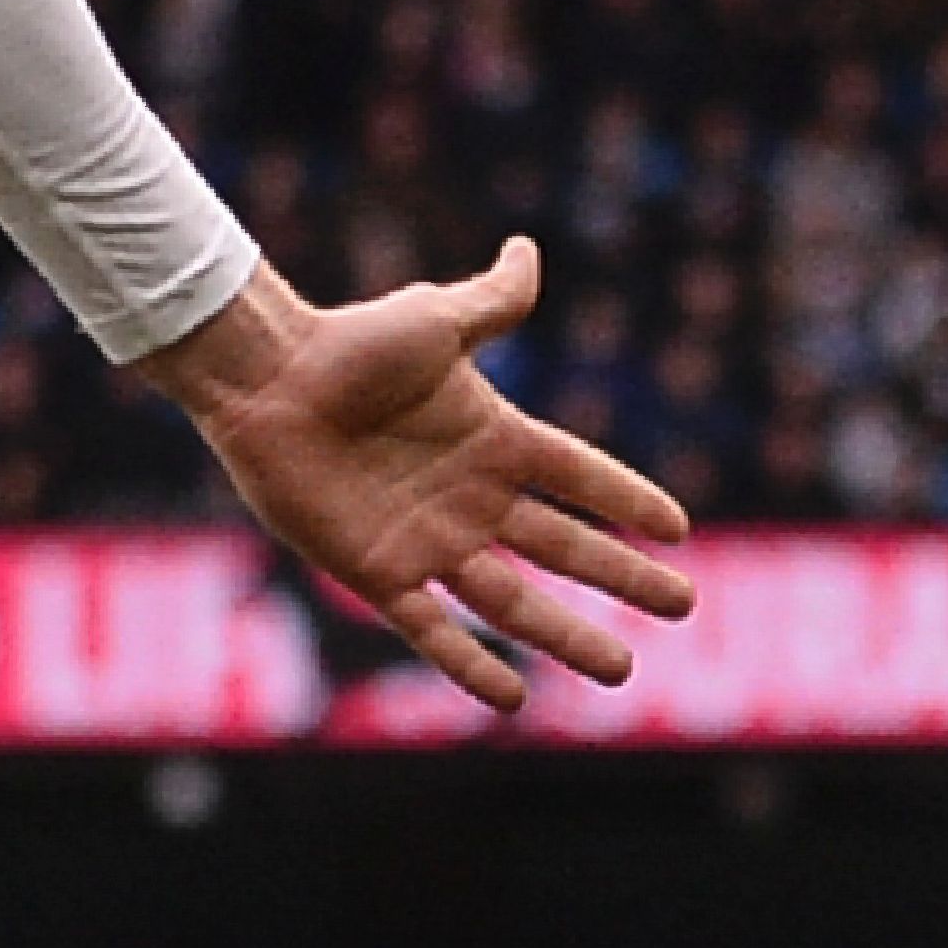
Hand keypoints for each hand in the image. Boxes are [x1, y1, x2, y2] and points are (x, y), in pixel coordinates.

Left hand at [145, 236, 694, 713]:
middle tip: (682, 605)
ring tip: (620, 670)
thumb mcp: (433, 319)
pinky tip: (514, 699)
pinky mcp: (377, 572)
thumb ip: (491, 300)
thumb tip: (526, 249)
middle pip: (563, 546)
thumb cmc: (346, 343)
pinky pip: (432, 629)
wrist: (265, 379)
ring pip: (513, 600)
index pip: (579, 476)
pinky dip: (469, 665)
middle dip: (621, 577)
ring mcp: (427, 539)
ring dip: (566, 636)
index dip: (626, 500)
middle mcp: (470, 496)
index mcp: (493, 438)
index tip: (678, 529)